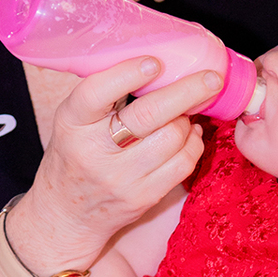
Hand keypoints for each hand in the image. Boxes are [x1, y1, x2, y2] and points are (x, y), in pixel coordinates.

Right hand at [9, 59, 222, 271]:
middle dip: (187, 92)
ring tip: (187, 112)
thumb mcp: (74, 121)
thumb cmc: (74, 155)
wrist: (66, 214)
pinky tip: (189, 134)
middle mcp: (94, 151)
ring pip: (172, 138)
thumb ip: (104, 95)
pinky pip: (182, 164)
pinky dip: (193, 144)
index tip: (156, 61)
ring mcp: (120, 178)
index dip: (128, 75)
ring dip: (187, 119)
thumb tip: (157, 62)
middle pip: (148, 116)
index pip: (97, 93)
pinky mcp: (143, 197)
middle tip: (211, 77)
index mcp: (72, 123)